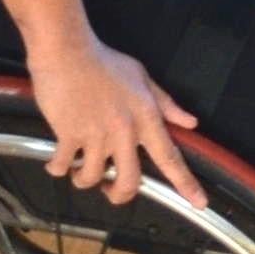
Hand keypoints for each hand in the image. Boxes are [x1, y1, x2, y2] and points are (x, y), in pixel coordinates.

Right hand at [25, 34, 199, 209]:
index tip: (199, 203)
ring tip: (78, 170)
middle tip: (109, 189)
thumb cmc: (105, 61)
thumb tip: (191, 123)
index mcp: (146, 118)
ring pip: (91, 177)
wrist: (67, 50)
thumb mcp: (142, 77)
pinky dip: (57, 168)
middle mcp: (124, 132)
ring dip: (83, 179)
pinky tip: (55, 162)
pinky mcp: (68, 133)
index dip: (186, 183)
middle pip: (130, 182)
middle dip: (118, 194)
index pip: (170, 156)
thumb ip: (167, 104)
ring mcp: (96, 134)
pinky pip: (62, 164)